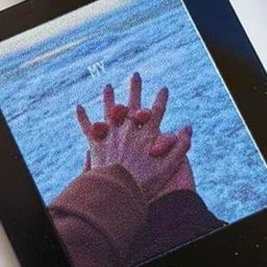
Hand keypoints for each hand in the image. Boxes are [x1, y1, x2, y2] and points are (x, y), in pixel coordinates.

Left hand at [75, 72, 193, 202]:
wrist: (119, 191)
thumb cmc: (146, 182)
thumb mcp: (170, 165)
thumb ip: (181, 146)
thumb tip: (188, 127)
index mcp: (147, 133)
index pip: (157, 111)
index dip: (161, 99)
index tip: (163, 89)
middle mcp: (129, 129)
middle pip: (132, 104)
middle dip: (134, 89)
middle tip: (135, 75)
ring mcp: (111, 134)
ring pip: (109, 110)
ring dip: (108, 97)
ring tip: (107, 86)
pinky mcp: (96, 143)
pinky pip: (87, 127)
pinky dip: (83, 117)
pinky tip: (78, 107)